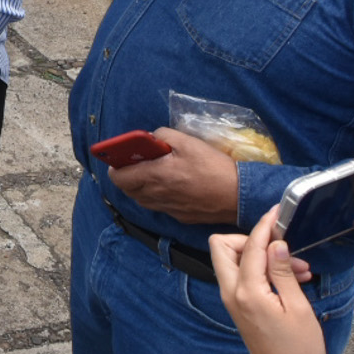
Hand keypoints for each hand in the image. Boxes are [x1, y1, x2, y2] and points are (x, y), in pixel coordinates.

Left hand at [108, 126, 240, 223]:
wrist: (239, 195)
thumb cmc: (212, 166)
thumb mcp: (187, 142)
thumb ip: (162, 136)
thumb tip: (149, 138)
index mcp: (155, 175)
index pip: (120, 178)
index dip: (115, 169)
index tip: (117, 160)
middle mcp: (157, 195)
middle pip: (129, 191)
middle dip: (126, 178)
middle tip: (135, 166)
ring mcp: (168, 209)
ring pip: (143, 201)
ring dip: (141, 189)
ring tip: (151, 175)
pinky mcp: (181, 217)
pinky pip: (160, 207)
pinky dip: (157, 197)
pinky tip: (170, 187)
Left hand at [211, 210, 326, 353]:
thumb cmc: (299, 351)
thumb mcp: (298, 307)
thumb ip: (283, 271)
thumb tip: (275, 243)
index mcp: (246, 292)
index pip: (249, 246)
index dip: (264, 226)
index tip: (277, 214)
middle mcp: (232, 294)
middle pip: (223, 247)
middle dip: (250, 239)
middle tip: (282, 246)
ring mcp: (233, 301)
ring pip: (232, 260)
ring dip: (260, 256)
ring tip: (299, 268)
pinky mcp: (239, 307)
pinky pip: (242, 277)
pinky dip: (261, 270)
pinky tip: (292, 278)